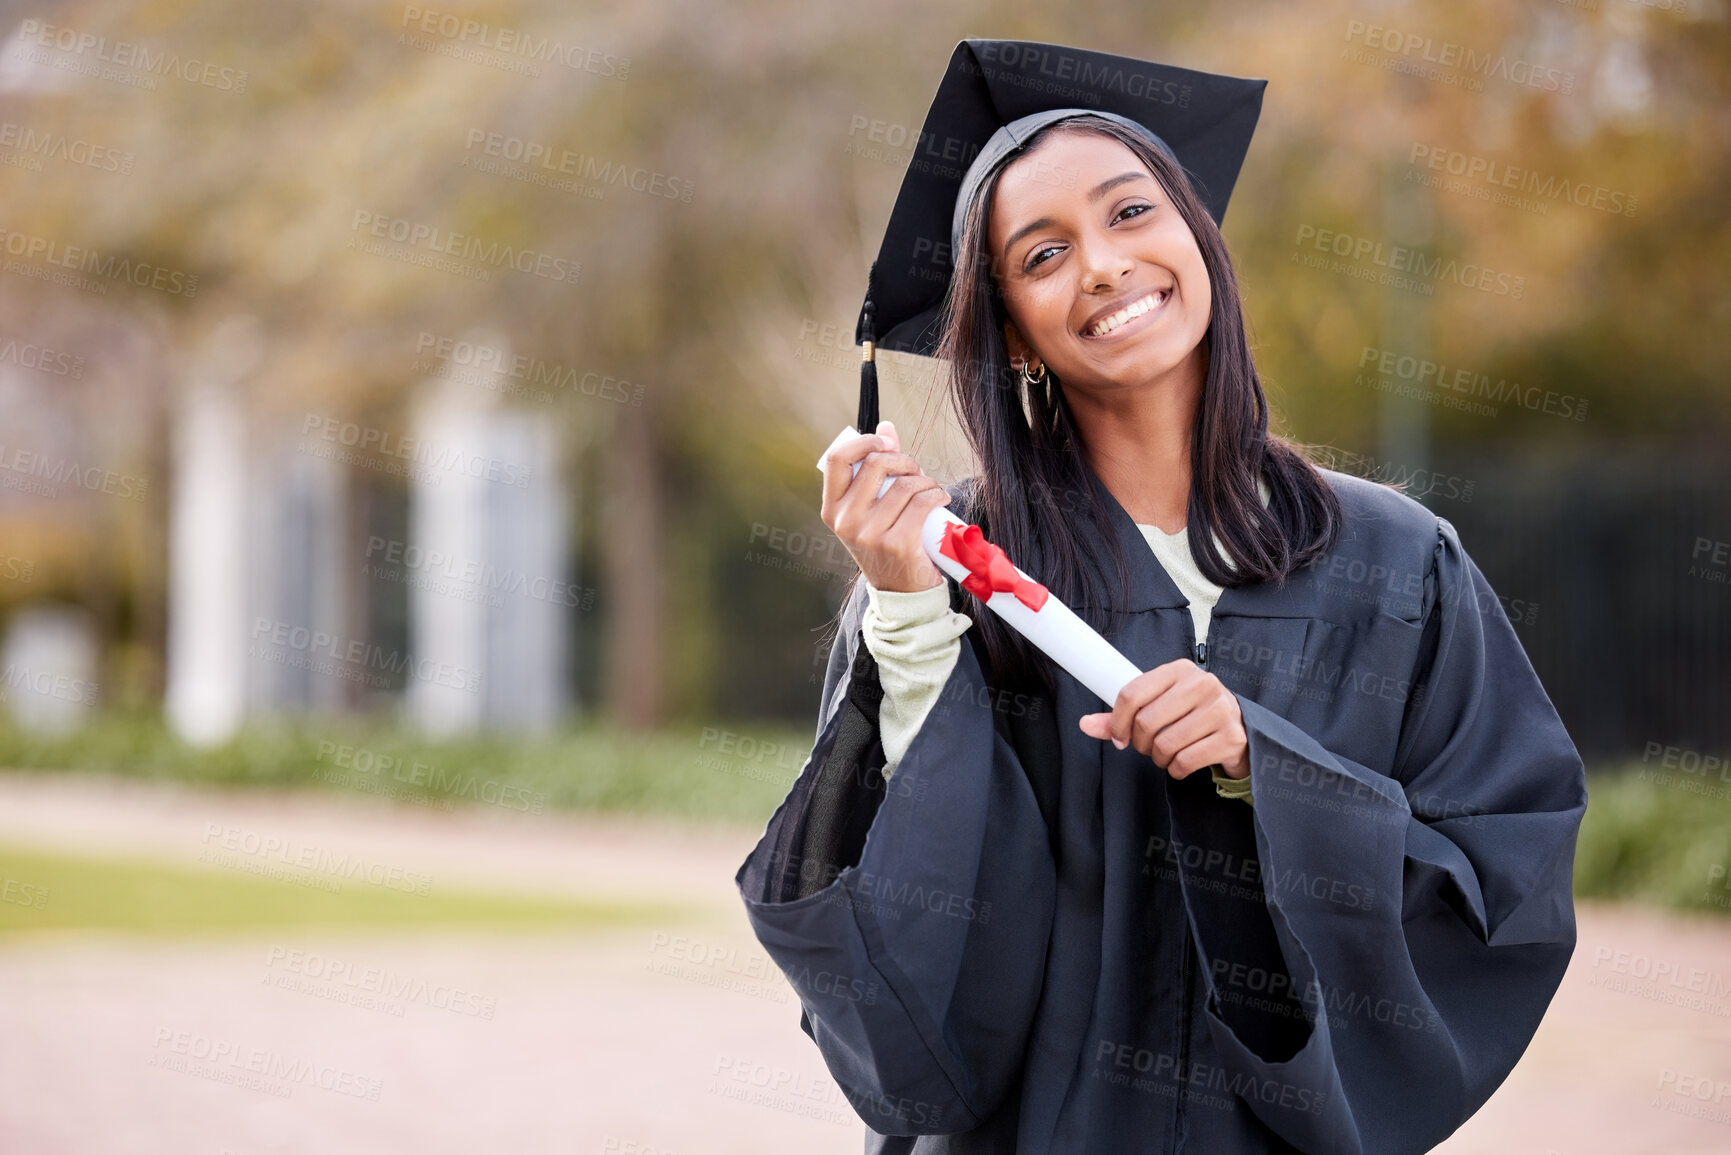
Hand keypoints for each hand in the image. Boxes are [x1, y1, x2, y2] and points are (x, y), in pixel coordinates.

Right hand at [819, 420, 951, 592]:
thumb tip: (887, 427)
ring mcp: (869, 534)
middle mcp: (845, 521)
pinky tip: (941, 500)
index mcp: (832, 508)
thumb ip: (877, 468)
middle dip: (904, 460)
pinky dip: (937, 496)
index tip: (886, 443)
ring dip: (926, 482)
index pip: (837, 459)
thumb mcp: (872, 509)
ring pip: (905, 484)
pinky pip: (923, 503)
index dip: (864, 442)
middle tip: (916, 472)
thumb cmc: (887, 543)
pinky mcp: (897, 543)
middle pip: (877, 464)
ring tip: (931, 491)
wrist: (901, 592)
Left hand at [1078, 659, 1249, 779]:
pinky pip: (1185, 761)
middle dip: (1140, 743)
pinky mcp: (1231, 737)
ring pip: (1165, 744)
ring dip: (1158, 758)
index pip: (1131, 693)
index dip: (1116, 721)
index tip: (1119, 736)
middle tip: (1148, 747)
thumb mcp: (1159, 705)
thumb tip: (1084, 724)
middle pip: (1146, 722)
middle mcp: (1202, 684)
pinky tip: (1183, 762)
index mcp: (1179, 670)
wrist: (1240, 728)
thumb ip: (1122, 715)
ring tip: (1167, 753)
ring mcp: (1220, 710)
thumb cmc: (1191, 715)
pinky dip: (1176, 769)